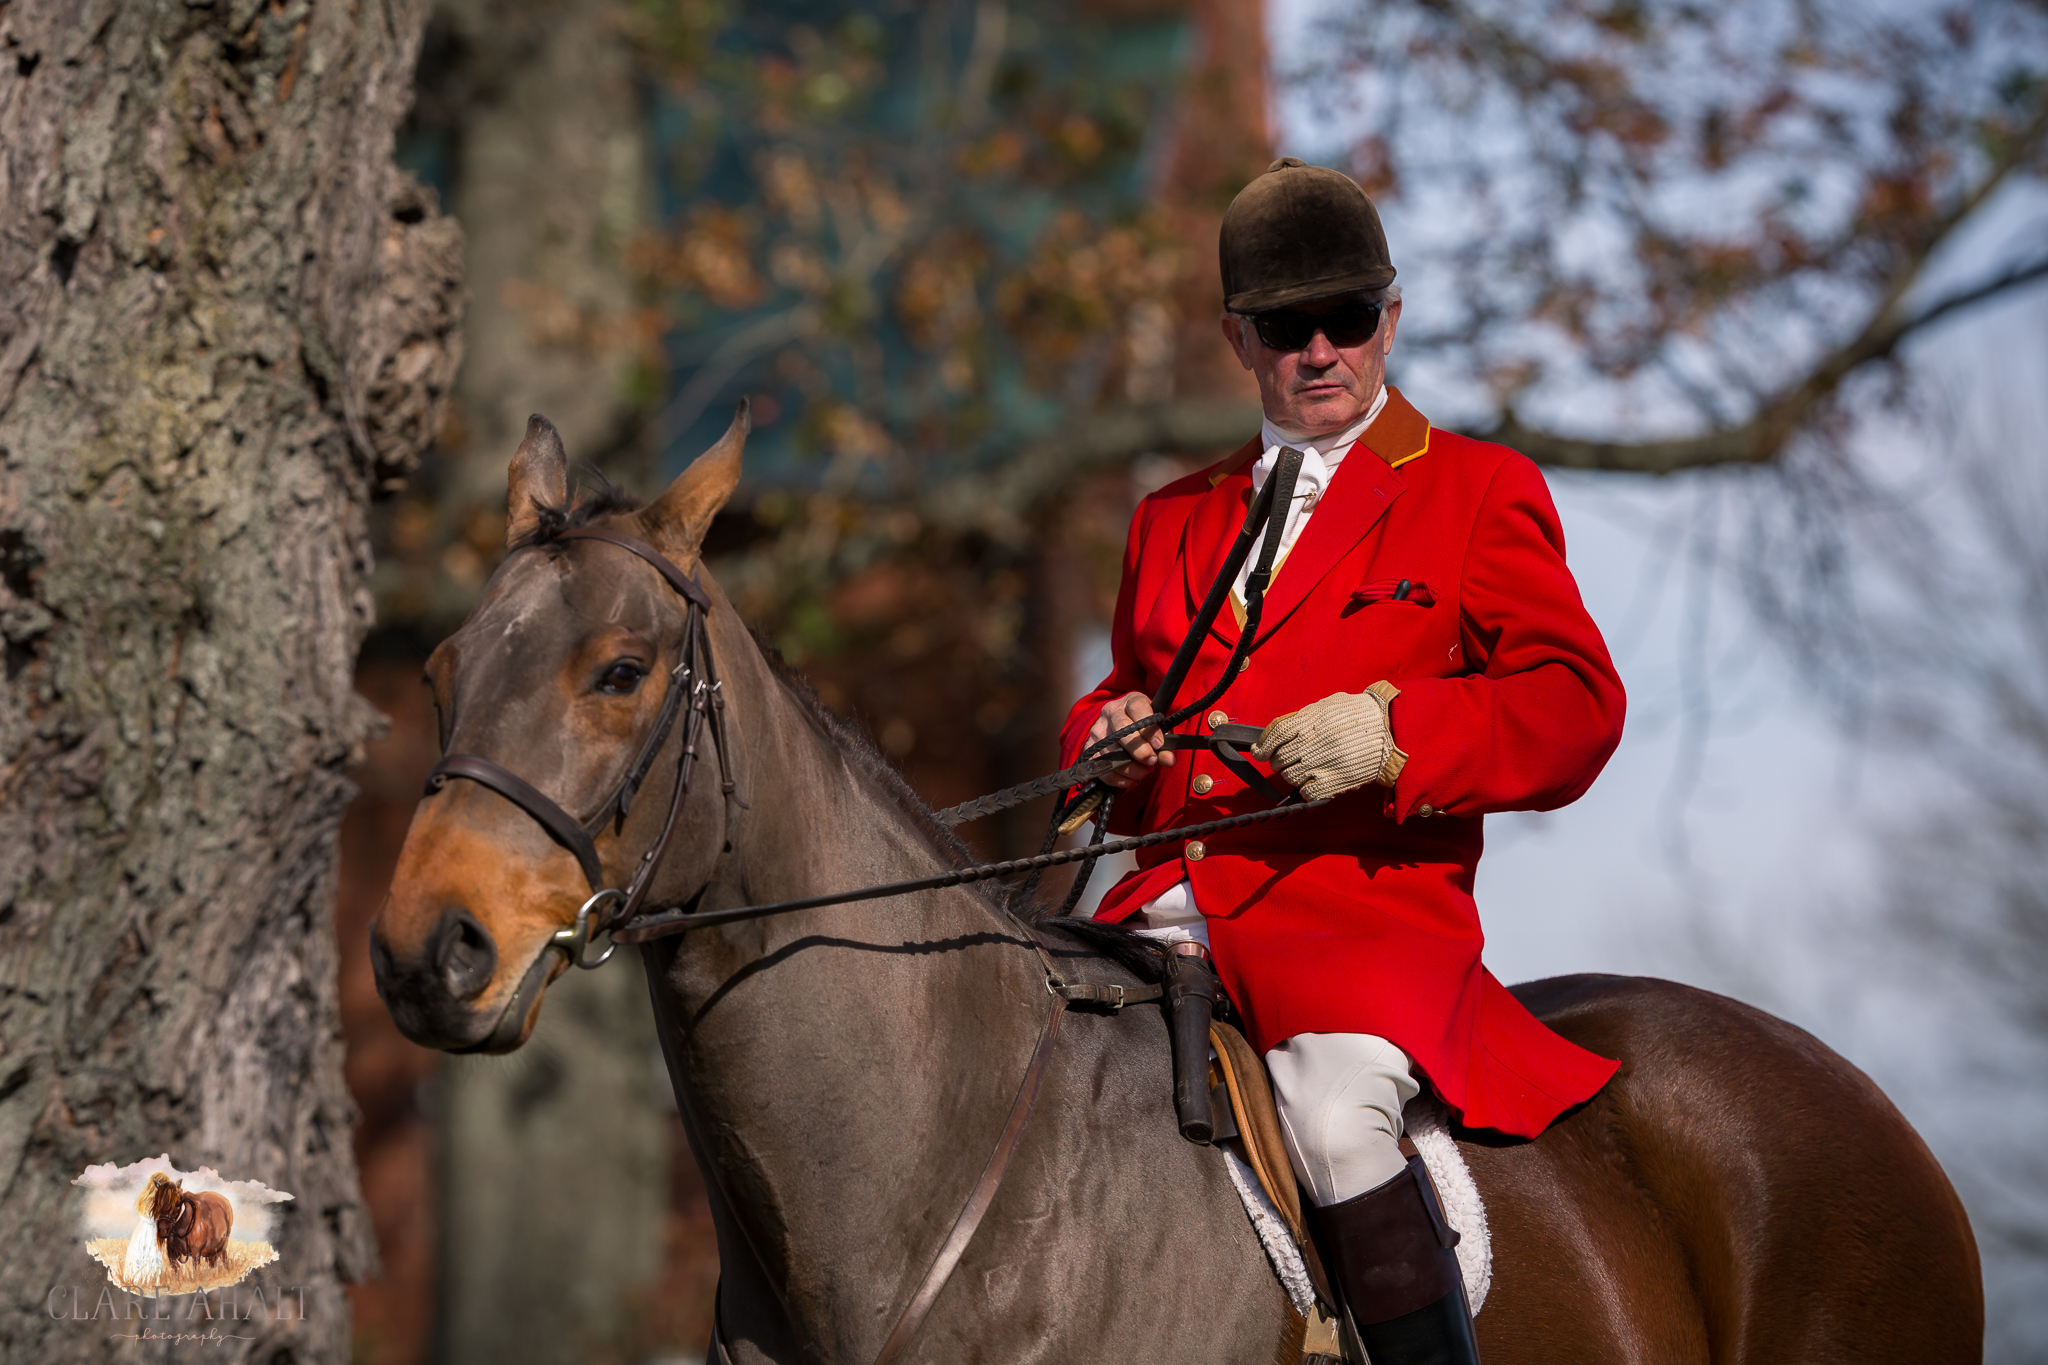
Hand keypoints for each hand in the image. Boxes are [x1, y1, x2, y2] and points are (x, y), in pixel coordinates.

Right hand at [1087, 692, 1176, 788]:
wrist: (1119, 726)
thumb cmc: (1143, 726)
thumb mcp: (1156, 727)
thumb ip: (1165, 744)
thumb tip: (1169, 760)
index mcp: (1130, 701)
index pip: (1138, 709)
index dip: (1149, 728)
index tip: (1159, 744)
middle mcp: (1111, 712)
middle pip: (1122, 730)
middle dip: (1139, 750)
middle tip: (1151, 761)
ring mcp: (1097, 730)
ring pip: (1111, 752)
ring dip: (1131, 768)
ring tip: (1144, 770)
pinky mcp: (1089, 748)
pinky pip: (1101, 768)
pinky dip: (1117, 778)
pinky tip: (1130, 779)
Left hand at [1252, 687, 1399, 800]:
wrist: (1390, 728)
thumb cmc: (1360, 715)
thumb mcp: (1329, 705)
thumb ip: (1304, 717)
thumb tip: (1279, 731)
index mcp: (1309, 720)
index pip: (1275, 734)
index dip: (1263, 745)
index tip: (1260, 752)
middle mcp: (1312, 741)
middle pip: (1279, 759)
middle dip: (1278, 762)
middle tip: (1285, 762)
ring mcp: (1322, 762)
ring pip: (1290, 776)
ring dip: (1291, 775)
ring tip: (1302, 770)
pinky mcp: (1335, 780)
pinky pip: (1307, 791)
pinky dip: (1306, 789)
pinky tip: (1313, 782)